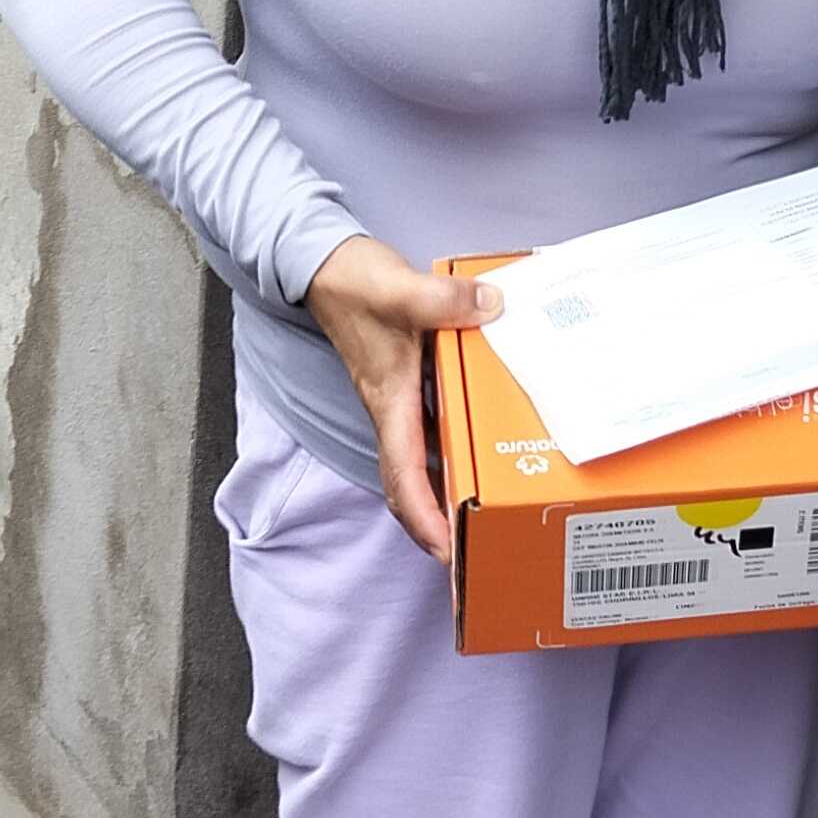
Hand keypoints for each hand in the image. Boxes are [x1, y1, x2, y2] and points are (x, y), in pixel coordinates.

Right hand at [301, 235, 499, 562]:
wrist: (325, 264)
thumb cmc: (353, 283)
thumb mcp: (400, 289)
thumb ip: (444, 301)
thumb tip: (493, 309)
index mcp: (388, 400)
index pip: (403, 476)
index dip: (424, 519)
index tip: (449, 553)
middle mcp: (393, 408)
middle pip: (411, 482)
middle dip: (437, 523)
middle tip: (475, 551)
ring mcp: (399, 396)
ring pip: (421, 458)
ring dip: (446, 489)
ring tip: (484, 513)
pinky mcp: (406, 378)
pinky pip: (433, 423)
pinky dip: (454, 443)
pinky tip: (485, 436)